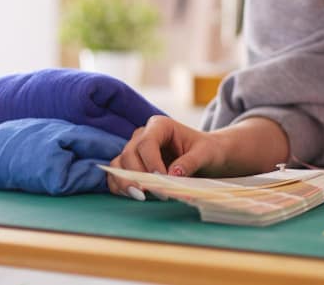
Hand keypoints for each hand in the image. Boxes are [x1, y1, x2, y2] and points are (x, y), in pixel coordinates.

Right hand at [106, 115, 224, 197]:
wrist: (207, 157)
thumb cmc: (207, 151)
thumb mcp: (205, 154)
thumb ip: (190, 162)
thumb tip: (172, 175)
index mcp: (160, 126)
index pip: (147, 142)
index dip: (150, 162)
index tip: (161, 179)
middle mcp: (143, 135)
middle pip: (129, 154)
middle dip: (137, 176)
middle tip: (153, 194)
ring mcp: (135, 151)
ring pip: (118, 165)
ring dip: (124, 183)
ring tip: (140, 197)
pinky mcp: (131, 166)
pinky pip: (116, 176)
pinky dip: (120, 188)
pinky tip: (134, 197)